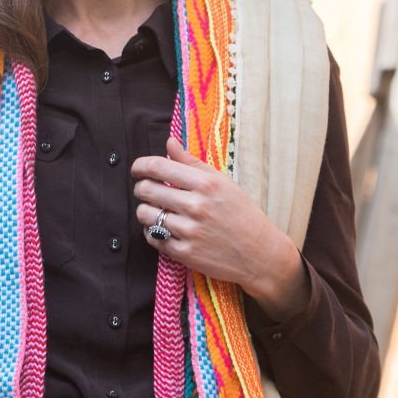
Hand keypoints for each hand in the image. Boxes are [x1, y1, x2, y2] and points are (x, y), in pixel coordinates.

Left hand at [131, 137, 309, 320]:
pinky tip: (161, 227)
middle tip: (145, 189)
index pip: (158, 166)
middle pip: (146, 189)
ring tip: (154, 209)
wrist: (260, 254)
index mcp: (206, 184)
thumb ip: (192, 162)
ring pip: (145, 214)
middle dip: (140, 187)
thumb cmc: (242, 213)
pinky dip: (151, 230)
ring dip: (144, 210)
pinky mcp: (186, 253)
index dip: (140, 166)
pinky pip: (153, 237)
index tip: (137, 168)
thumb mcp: (222, 181)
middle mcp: (196, 206)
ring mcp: (190, 231)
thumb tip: (169, 143)